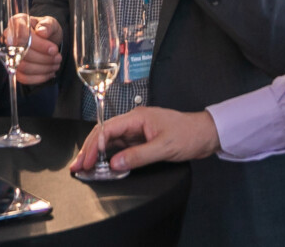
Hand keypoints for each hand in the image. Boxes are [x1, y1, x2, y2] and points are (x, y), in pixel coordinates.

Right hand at [12, 15, 63, 87]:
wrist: (46, 40)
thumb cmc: (46, 30)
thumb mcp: (51, 23)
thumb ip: (47, 25)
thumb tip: (42, 32)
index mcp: (17, 23)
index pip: (23, 36)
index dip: (39, 45)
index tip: (54, 49)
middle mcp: (9, 38)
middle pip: (23, 54)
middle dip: (43, 58)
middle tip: (58, 58)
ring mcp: (10, 54)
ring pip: (23, 67)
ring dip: (43, 69)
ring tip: (56, 65)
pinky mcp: (13, 68)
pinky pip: (23, 77)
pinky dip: (39, 77)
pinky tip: (49, 72)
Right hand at [73, 107, 220, 175]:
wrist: (206, 134)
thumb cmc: (189, 135)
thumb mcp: (164, 148)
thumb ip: (138, 156)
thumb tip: (114, 164)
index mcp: (137, 117)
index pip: (107, 129)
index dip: (93, 146)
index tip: (86, 161)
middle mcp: (135, 121)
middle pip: (105, 134)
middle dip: (89, 149)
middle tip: (78, 166)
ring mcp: (137, 130)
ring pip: (111, 140)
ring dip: (97, 153)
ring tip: (85, 166)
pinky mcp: (141, 139)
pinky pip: (121, 147)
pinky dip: (110, 156)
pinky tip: (103, 164)